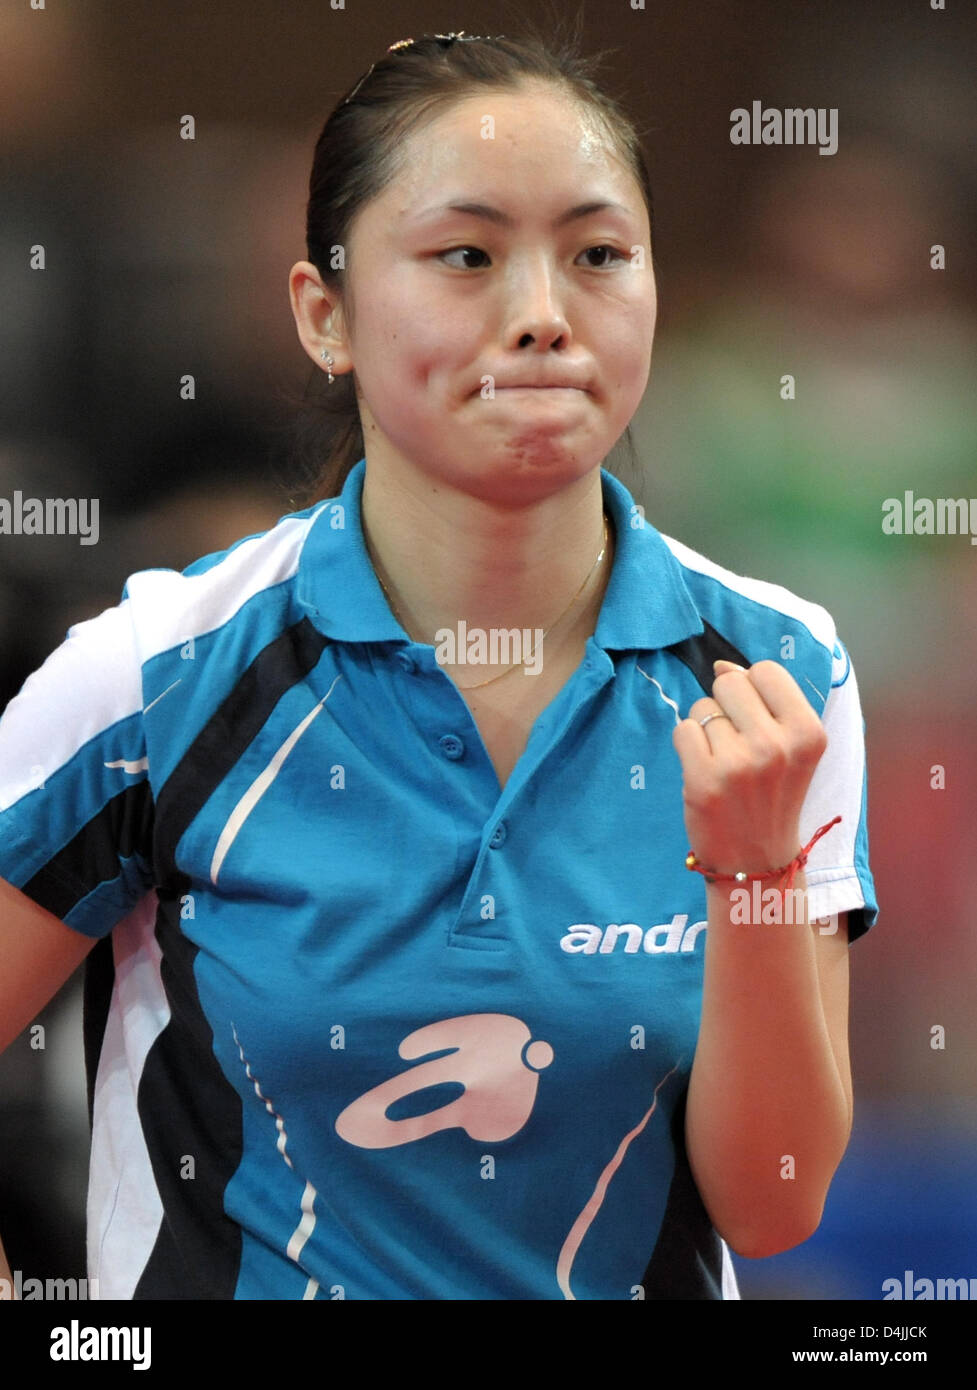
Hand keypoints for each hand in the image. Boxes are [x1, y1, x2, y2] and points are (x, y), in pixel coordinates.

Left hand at [672, 658, 827, 875]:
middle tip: (736, 744)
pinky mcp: (703, 780)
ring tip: (723, 764)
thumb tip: (722, 666)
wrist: (758, 861)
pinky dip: (687, 746)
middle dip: (725, 706)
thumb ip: (765, 701)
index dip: (752, 689)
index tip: (755, 719)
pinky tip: (703, 770)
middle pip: (729, 683)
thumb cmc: (772, 797)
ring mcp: (739, 764)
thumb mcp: (791, 748)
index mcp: (808, 733)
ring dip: (706, 731)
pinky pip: (682, 730)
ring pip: (702, 708)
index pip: (766, 670)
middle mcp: (777, 746)